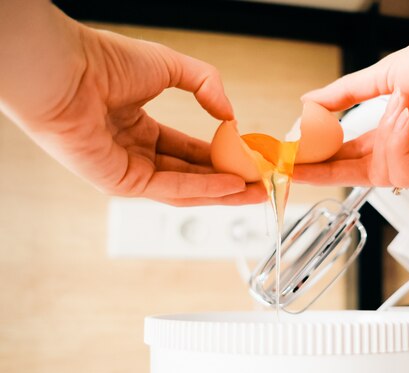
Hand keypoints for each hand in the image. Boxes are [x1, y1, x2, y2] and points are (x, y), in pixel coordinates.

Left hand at [0, 2, 265, 205]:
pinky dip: (202, 189)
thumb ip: (206, 84)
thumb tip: (229, 114)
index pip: (187, 149)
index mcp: (139, 127)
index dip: (219, 155)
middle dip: (227, 181)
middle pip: (190, 174)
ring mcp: (127, 170)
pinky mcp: (121, 183)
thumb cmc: (103, 61)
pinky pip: (170, 188)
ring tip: (253, 191)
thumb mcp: (170, 66)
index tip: (246, 158)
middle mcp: (133, 152)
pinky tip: (230, 186)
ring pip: (184, 188)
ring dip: (221, 191)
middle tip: (258, 184)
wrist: (67, 70)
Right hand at [295, 22, 408, 188]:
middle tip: (296, 166)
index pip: (356, 147)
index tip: (297, 153)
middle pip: (360, 170)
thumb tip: (310, 101)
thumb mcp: (386, 76)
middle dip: (327, 168)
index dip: (325, 151)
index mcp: (401, 124)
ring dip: (381, 136)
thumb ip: (346, 93)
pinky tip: (407, 117)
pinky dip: (398, 143)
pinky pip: (401, 171)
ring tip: (397, 106)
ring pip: (379, 171)